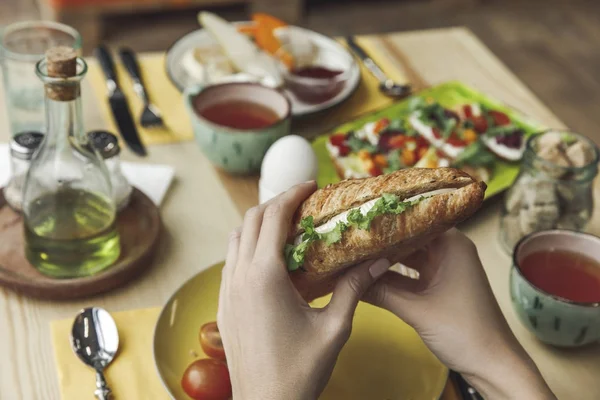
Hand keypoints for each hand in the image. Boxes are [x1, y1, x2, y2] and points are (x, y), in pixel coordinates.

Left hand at [217, 181, 390, 399]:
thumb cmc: (300, 370)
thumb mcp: (334, 328)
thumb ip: (354, 288)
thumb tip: (377, 260)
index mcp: (264, 276)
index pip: (272, 217)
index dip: (291, 194)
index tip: (311, 186)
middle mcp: (239, 276)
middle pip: (249, 220)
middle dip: (275, 204)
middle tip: (301, 203)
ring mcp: (227, 290)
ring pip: (235, 239)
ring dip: (258, 224)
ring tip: (286, 227)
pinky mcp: (223, 305)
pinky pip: (230, 260)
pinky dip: (247, 246)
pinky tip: (270, 259)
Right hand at [363, 229, 555, 398]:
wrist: (493, 366)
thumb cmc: (464, 332)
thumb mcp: (417, 310)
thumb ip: (381, 292)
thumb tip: (346, 278)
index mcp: (451, 245)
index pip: (413, 220)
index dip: (385, 221)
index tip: (356, 221)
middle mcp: (448, 250)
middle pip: (408, 238)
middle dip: (380, 242)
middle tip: (347, 240)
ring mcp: (443, 269)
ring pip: (407, 258)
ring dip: (383, 262)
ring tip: (351, 256)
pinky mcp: (438, 286)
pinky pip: (410, 275)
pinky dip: (391, 278)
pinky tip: (366, 278)